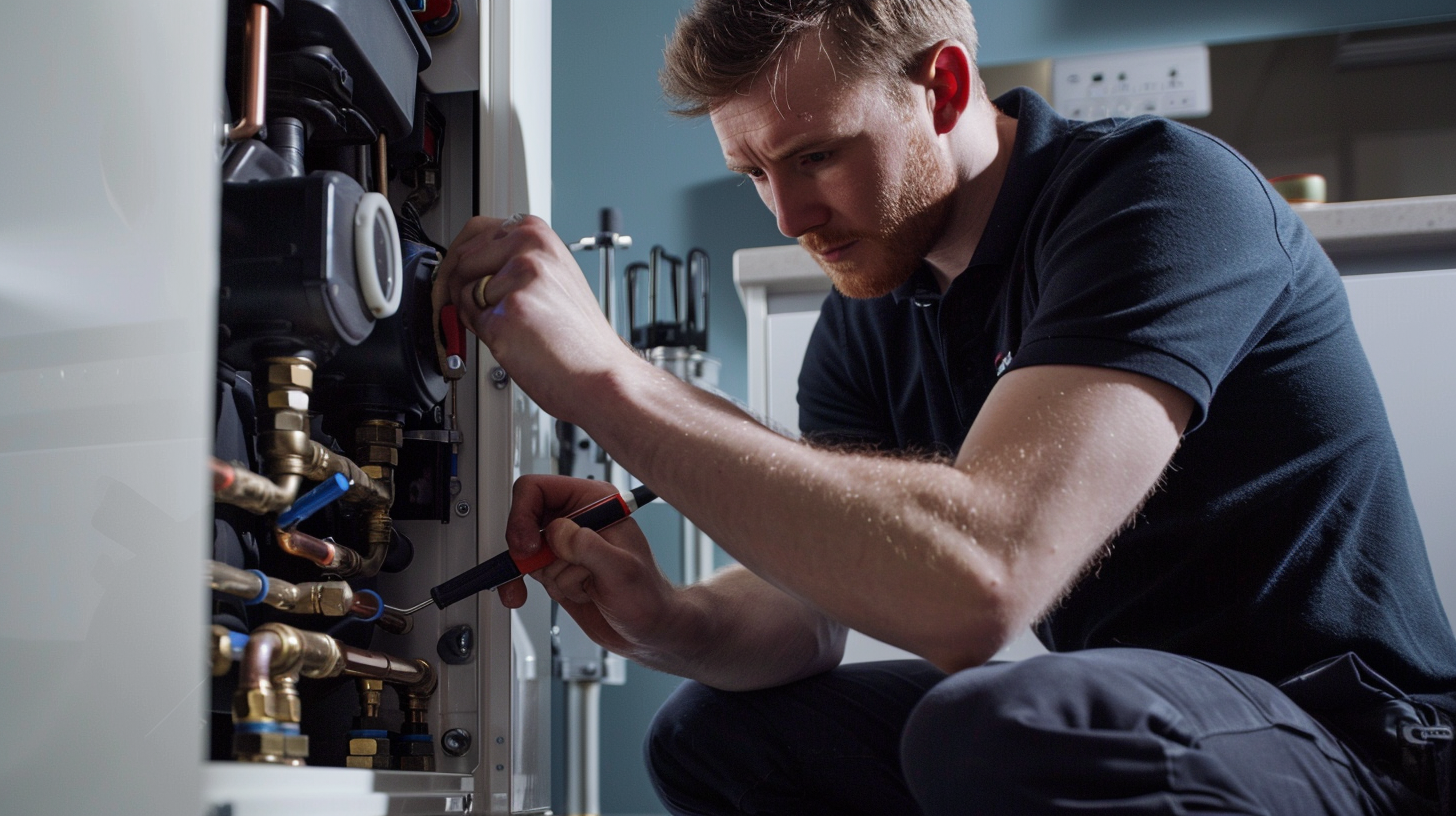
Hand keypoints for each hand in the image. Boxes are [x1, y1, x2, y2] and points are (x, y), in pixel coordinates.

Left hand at [435, 214, 640, 425]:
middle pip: (462, 258)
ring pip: (461, 289)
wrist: (600, 374)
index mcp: (539, 234)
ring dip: (472, 312)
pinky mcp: (504, 314)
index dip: (460, 256)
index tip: (456, 273)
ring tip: (510, 327)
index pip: (477, 229)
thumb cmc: (579, 336)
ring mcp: (516, 280)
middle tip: (470, 308)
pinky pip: (468, 319)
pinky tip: (514, 340)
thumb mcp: (553, 276)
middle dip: (455, 286)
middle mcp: (528, 248)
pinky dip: (482, 334)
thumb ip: (514, 262)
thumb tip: (469, 265)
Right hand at [498, 474, 679, 657]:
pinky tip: (519, 595)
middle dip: (531, 551)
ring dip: (547, 576)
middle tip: (537, 566)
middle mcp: (577, 520)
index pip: (539, 489)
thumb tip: (557, 532)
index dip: (524, 514)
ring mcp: (564, 547)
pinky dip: (518, 584)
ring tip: (582, 587)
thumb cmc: (648, 597)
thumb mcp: (622, 570)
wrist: (648, 629)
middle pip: (525, 520)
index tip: (527, 544)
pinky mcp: (556, 570)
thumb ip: (588, 546)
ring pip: (526, 552)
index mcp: (595, 503)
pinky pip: (525, 572)